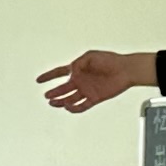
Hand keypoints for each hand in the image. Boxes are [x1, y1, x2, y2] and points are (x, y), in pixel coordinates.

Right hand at [36, 49, 158, 114]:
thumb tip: (71, 71)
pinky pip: (82, 106)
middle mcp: (81, 80)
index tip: (39, 80)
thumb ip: (78, 63)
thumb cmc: (110, 60)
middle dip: (54, 93)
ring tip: (54, 103)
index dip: (49, 76)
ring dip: (61, 102)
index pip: (59, 73)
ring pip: (70, 99)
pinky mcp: (94, 98)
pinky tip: (69, 107)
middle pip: (63, 89)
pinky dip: (74, 108)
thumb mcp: (90, 56)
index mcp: (78, 69)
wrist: (125, 70)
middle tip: (47, 96)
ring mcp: (87, 90)